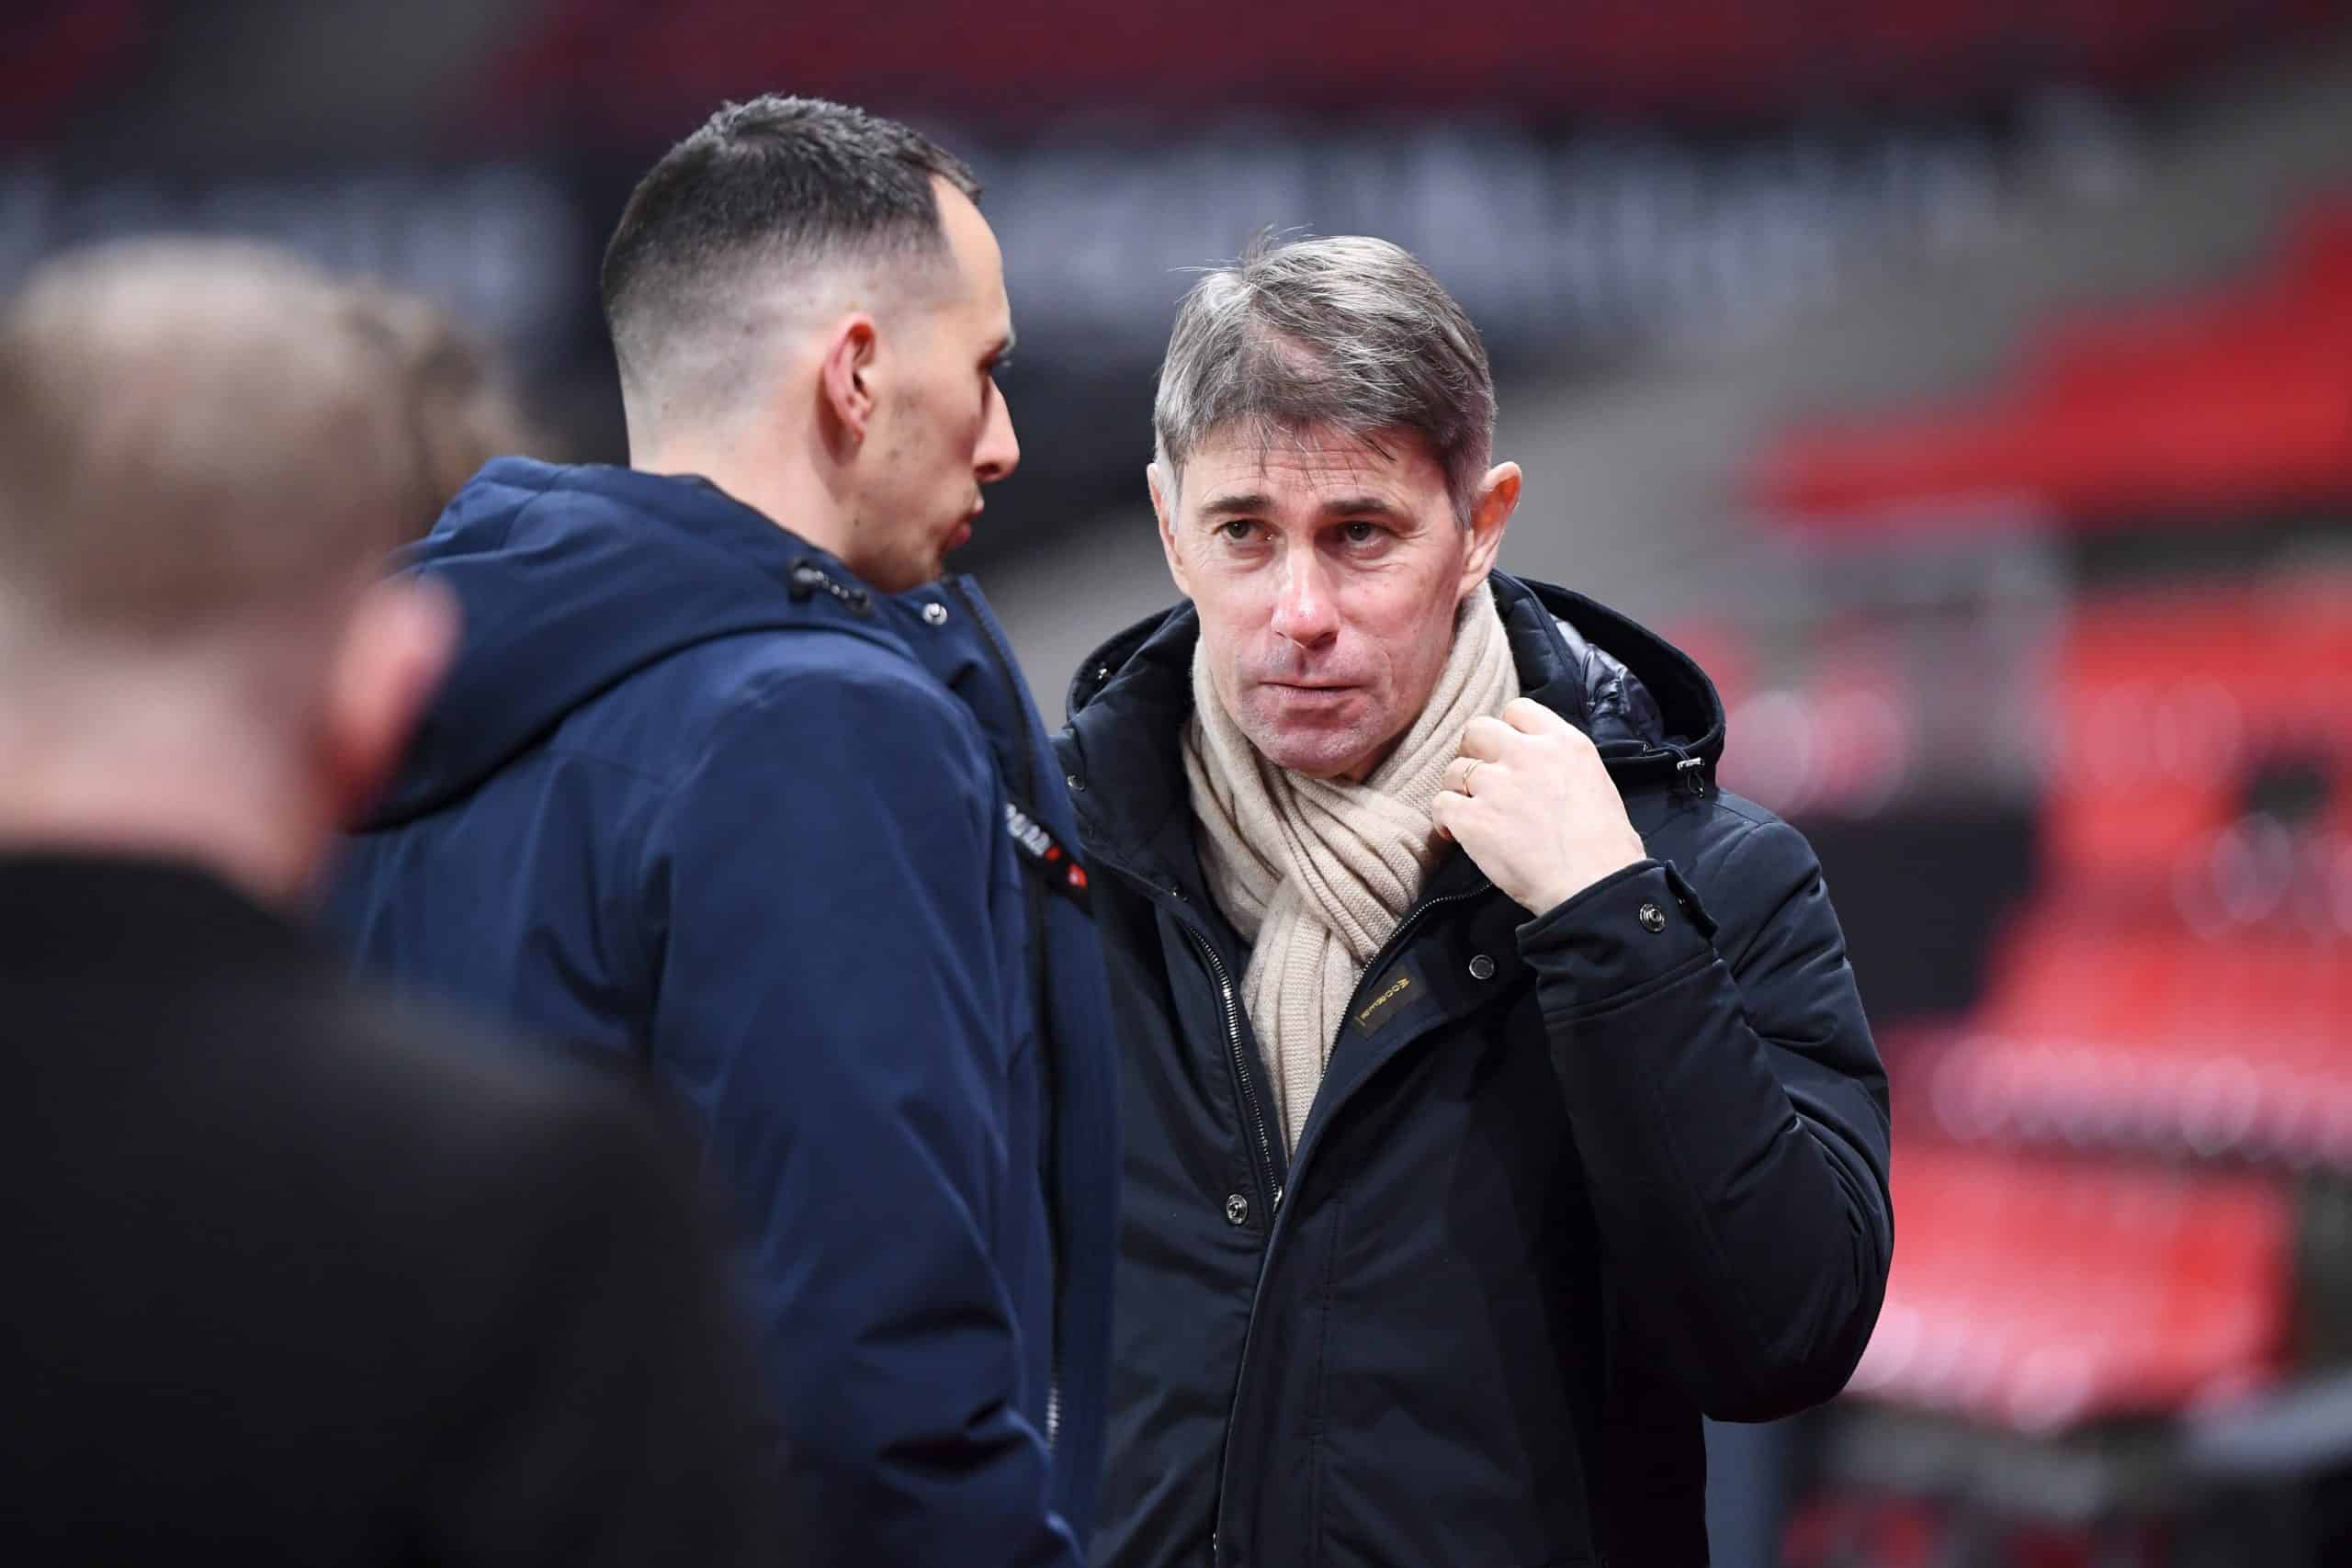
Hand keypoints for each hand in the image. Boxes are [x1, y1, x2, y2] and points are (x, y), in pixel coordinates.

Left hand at [1433, 698, 1648, 914]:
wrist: (1595, 885)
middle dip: (1475, 753)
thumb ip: (1561, 764)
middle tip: (1483, 780)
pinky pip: (1440, 804)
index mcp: (1563, 743)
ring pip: (1454, 769)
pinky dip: (1444, 820)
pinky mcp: (1473, 819)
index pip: (1518, 710)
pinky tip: (1456, 834)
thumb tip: (1540, 771)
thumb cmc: (1606, 847)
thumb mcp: (1595, 782)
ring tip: (1473, 813)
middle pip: (1478, 730)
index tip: (1508, 754)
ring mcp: (1496, 785)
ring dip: (1459, 789)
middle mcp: (1526, 755)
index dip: (1507, 732)